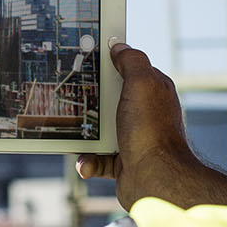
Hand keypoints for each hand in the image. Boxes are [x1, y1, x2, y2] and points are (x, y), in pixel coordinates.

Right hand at [78, 42, 226, 209]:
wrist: (155, 181)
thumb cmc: (150, 132)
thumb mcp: (142, 83)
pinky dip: (88, 161)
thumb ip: (132, 60)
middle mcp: (144, 114)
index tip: (86, 62)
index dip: (108, 65)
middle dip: (88, 103)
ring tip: (77, 138)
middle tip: (72, 102)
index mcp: (152, 91)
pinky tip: (87, 162)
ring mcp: (132, 138)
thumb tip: (120, 46)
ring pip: (98, 130)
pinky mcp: (122, 162)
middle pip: (107, 99)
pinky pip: (96, 158)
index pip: (128, 70)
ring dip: (84, 136)